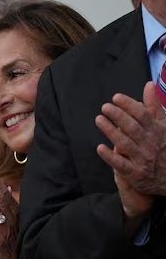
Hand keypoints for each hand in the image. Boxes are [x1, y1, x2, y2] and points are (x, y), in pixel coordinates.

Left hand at [96, 82, 165, 219]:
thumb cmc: (161, 147)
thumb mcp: (162, 126)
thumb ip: (153, 107)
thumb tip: (149, 85)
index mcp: (157, 131)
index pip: (143, 115)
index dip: (129, 105)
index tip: (116, 97)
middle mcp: (150, 144)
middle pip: (133, 127)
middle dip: (119, 116)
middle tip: (105, 107)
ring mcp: (142, 159)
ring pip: (125, 143)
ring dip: (110, 131)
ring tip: (99, 120)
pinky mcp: (134, 173)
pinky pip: (120, 164)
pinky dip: (110, 156)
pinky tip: (99, 148)